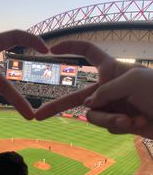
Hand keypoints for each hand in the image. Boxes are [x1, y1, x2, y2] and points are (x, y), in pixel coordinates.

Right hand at [35, 41, 150, 136]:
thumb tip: (87, 107)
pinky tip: (137, 124)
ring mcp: (112, 106)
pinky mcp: (118, 123)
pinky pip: (107, 126)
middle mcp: (107, 88)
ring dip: (111, 120)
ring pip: (93, 116)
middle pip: (76, 96)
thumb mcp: (131, 81)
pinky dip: (120, 127)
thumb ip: (105, 91)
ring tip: (131, 120)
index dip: (70, 47)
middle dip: (56, 107)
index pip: (87, 53)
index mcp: (111, 69)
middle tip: (37, 117)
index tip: (51, 49)